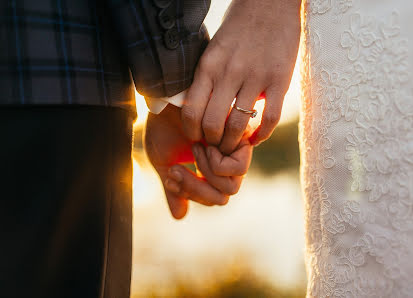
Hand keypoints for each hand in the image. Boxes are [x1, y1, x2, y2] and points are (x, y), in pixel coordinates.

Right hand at [145, 104, 252, 218]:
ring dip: (206, 172)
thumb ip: (175, 190)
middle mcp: (225, 164)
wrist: (167, 100)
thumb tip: (180, 217)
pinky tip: (203, 143)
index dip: (190, 193)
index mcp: (210, 172)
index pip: (211, 199)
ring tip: (194, 149)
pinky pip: (237, 169)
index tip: (170, 175)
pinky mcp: (241, 140)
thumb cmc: (164, 128)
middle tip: (177, 168)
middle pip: (223, 196)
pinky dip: (216, 162)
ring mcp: (234, 153)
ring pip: (232, 187)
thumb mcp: (164, 164)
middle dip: (196, 187)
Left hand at [181, 0, 300, 153]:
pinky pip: (270, 119)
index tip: (198, 138)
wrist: (270, 3)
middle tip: (216, 146)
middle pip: (212, 124)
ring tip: (234, 145)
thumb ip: (207, 78)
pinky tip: (257, 139)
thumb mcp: (213, 50)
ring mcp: (255, 77)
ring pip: (239, 126)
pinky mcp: (280, 80)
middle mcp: (229, 73)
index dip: (192, 132)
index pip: (191, 111)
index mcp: (208, 66)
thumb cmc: (238, 27)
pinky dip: (261, 136)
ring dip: (234, 143)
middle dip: (212, 143)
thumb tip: (200, 109)